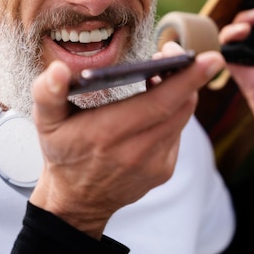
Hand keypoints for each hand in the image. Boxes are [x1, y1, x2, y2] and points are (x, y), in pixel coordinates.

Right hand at [29, 42, 223, 238]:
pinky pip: (177, 132)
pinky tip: (155, 103)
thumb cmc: (63, 152)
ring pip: (182, 117)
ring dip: (179, 91)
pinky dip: (172, 113)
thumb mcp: (45, 121)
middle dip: (186, 75)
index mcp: (109, 133)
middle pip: (180, 106)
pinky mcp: (164, 170)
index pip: (161, 103)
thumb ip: (47, 92)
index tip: (208, 58)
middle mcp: (137, 151)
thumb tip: (58, 70)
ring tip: (161, 72)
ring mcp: (154, 163)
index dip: (187, 79)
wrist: (76, 200)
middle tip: (173, 52)